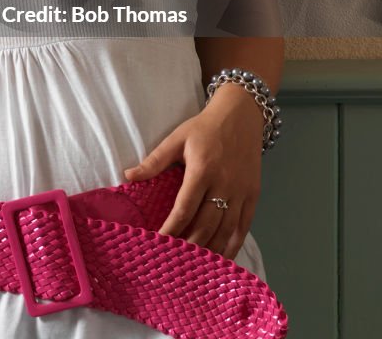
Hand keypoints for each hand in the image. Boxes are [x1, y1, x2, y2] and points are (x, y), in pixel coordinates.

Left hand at [122, 86, 264, 259]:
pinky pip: (244, 226)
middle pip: (206, 224)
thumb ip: (155, 160)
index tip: (159, 243)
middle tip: (174, 261)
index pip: (184, 208)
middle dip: (190, 245)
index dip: (171, 228)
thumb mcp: (177, 138)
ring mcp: (241, 192)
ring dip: (211, 250)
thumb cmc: (205, 127)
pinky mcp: (253, 194)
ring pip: (226, 230)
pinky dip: (233, 244)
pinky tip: (223, 257)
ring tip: (196, 265)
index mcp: (202, 170)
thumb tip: (128, 176)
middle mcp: (224, 184)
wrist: (241, 115)